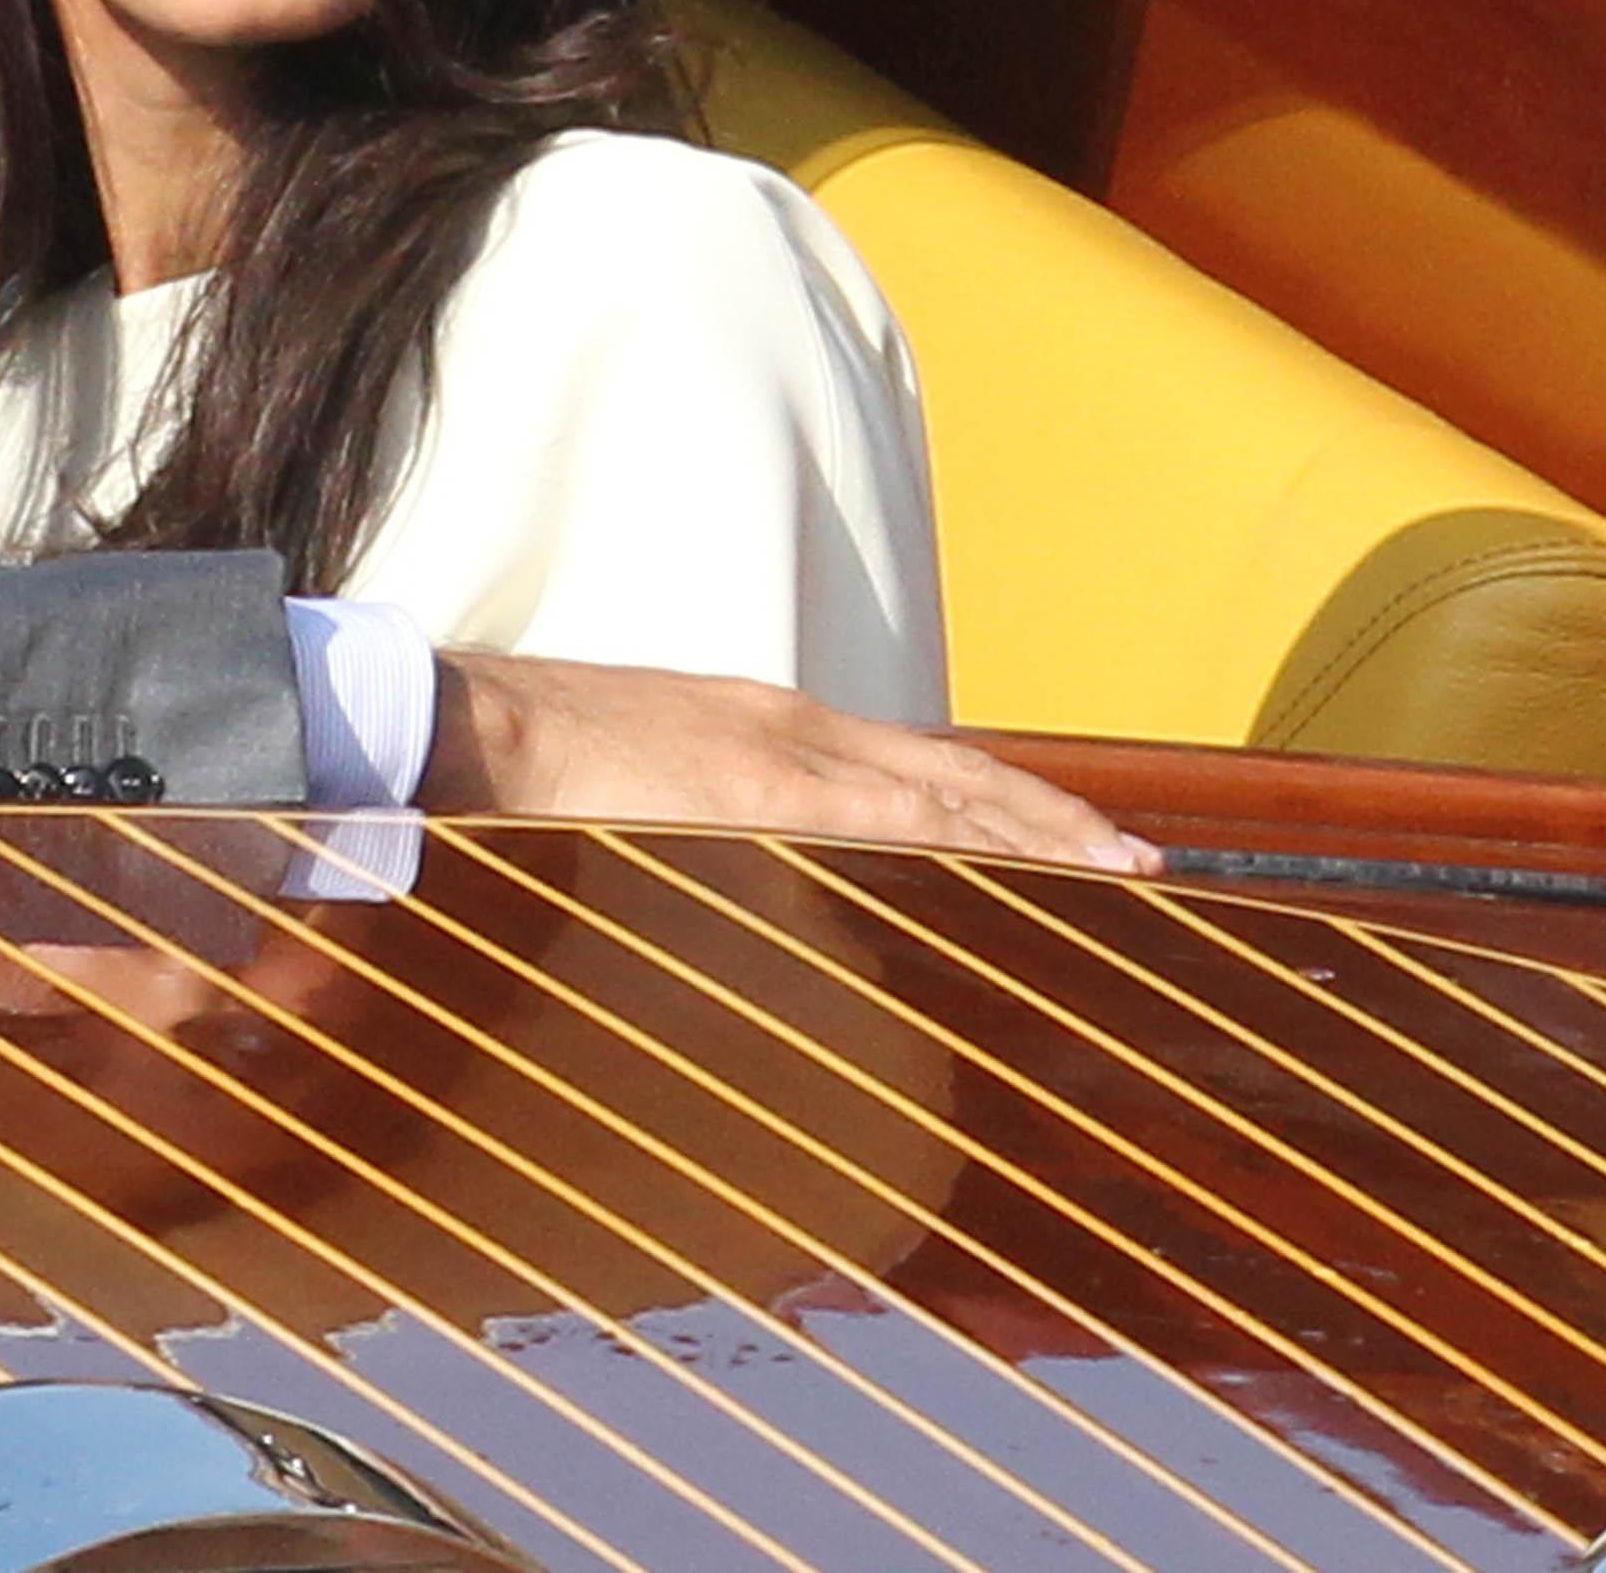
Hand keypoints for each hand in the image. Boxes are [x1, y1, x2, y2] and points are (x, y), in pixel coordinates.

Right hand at [423, 650, 1155, 874]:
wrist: (468, 722)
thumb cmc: (532, 767)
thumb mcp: (640, 784)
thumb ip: (700, 826)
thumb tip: (734, 882)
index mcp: (762, 728)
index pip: (912, 764)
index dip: (998, 799)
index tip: (1068, 834)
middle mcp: (790, 728)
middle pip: (954, 769)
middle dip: (1048, 815)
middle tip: (1137, 860)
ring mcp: (778, 756)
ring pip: (942, 788)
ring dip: (1032, 828)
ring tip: (1111, 866)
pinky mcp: (755, 790)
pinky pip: (888, 819)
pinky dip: (962, 840)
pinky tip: (1015, 870)